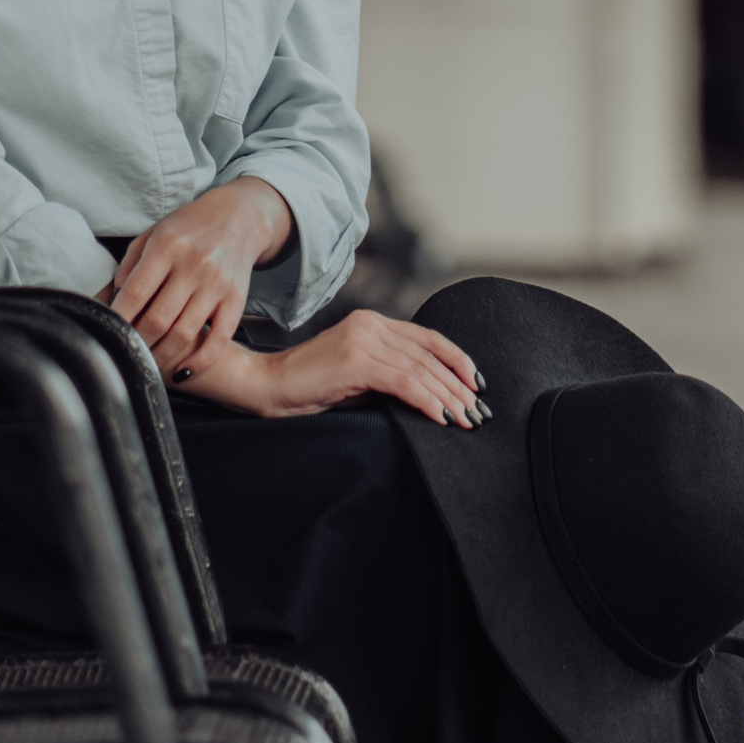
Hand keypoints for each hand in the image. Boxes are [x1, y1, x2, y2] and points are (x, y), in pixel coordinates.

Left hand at [105, 179, 289, 377]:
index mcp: (168, 246)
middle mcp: (194, 265)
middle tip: (126, 353)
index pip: (136, 292)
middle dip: (137, 343)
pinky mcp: (237, 299)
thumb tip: (112, 300)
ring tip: (148, 364)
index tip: (108, 335)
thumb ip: (131, 264)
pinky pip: (219, 339)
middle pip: (158, 319)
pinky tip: (184, 370)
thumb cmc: (189, 227)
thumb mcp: (154, 233)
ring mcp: (217, 284)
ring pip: (184, 333)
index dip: (119, 319)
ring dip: (162, 356)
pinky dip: (200, 361)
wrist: (239, 217)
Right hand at [186, 308, 487, 430]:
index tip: (476, 385)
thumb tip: (430, 393)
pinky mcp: (355, 361)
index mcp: (374, 323)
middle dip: (458, 386)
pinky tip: (441, 417)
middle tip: (478, 411)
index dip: (457, 361)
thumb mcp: (357, 376)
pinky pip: (403, 382)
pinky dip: (426, 400)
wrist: (266, 386)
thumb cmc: (308, 388)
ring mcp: (363, 340)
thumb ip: (388, 373)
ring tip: (466, 419)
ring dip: (448, 397)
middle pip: (429, 355)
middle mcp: (372, 325)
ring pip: (420, 369)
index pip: (428, 339)